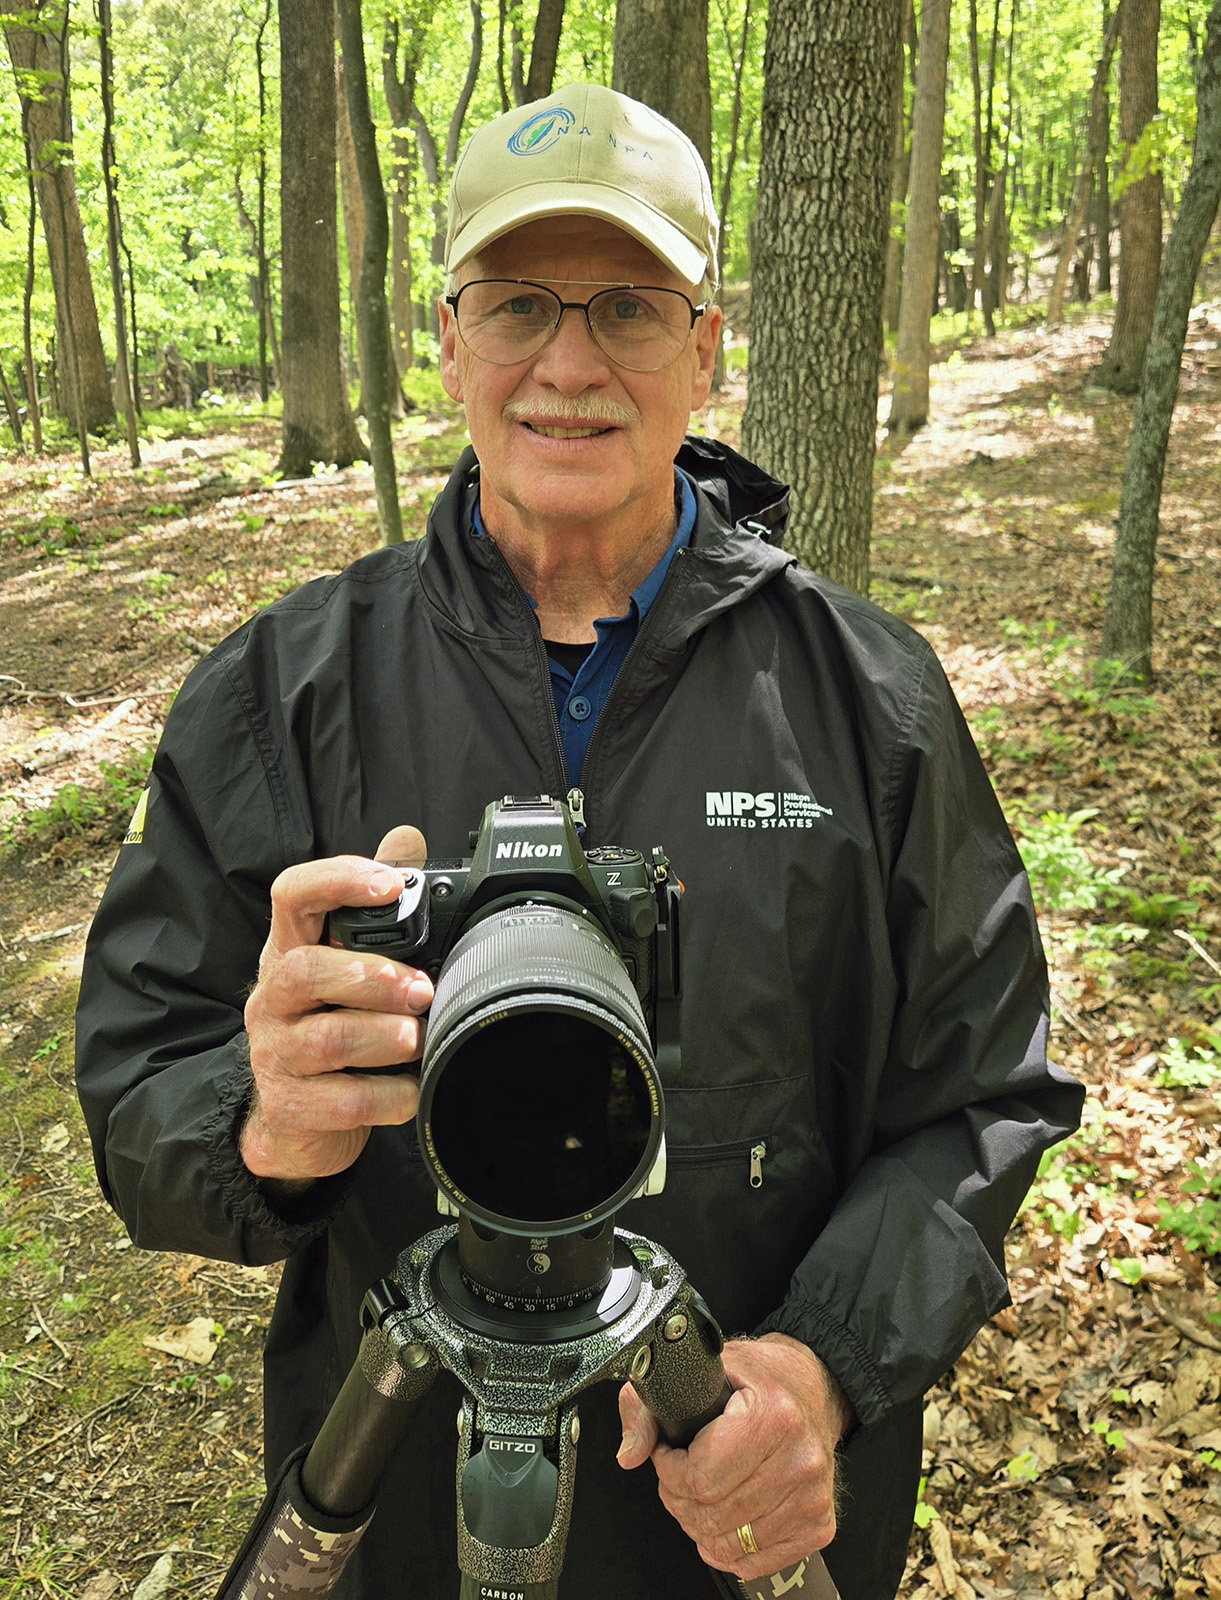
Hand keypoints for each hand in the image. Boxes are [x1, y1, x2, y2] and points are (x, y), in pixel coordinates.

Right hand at [240, 825, 434, 1183]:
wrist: (298, 1121)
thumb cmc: (331, 1024)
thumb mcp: (347, 963)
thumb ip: (377, 904)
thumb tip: (407, 839)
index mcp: (290, 950)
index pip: (293, 896)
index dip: (338, 880)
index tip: (390, 884)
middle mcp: (274, 997)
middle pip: (304, 970)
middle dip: (370, 976)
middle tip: (421, 988)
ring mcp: (276, 1054)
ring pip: (326, 1039)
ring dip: (383, 1036)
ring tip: (418, 1037)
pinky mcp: (291, 1106)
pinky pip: (343, 1101)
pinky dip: (388, 1096)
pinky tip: (412, 1090)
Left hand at [616, 1333, 853, 1579]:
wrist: (813, 1387)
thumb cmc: (758, 1379)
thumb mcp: (700, 1372)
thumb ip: (649, 1407)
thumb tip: (630, 1454)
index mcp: (772, 1415)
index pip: (700, 1478)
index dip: (669, 1470)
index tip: (668, 1454)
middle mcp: (799, 1459)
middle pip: (711, 1515)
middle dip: (679, 1499)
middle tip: (679, 1476)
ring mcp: (812, 1497)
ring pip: (730, 1544)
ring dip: (700, 1526)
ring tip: (698, 1496)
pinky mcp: (819, 1525)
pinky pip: (756, 1562)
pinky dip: (729, 1550)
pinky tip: (723, 1520)